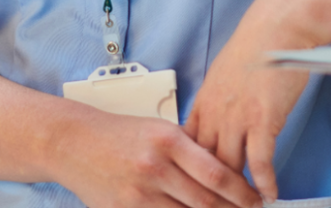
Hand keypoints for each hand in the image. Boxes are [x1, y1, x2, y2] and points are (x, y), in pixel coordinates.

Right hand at [52, 108, 259, 207]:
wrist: (74, 143)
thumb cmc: (121, 134)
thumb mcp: (160, 130)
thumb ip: (191, 151)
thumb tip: (226, 174)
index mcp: (168, 140)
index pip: (216, 173)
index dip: (242, 192)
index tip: (256, 200)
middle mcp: (154, 167)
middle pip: (205, 202)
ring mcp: (138, 193)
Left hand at [186, 0, 327, 203]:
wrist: (279, 26)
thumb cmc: (258, 44)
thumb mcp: (224, 73)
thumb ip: (219, 100)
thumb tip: (219, 117)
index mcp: (203, 101)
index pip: (187, 148)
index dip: (189, 170)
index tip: (193, 184)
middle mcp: (215, 113)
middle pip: (203, 164)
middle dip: (209, 189)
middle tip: (215, 204)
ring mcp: (237, 118)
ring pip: (228, 168)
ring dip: (236, 192)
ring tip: (243, 206)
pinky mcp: (262, 120)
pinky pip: (260, 162)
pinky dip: (264, 182)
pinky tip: (269, 193)